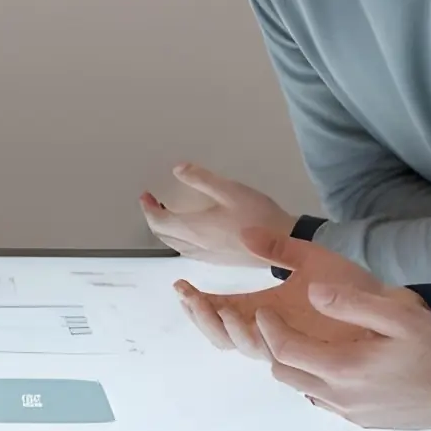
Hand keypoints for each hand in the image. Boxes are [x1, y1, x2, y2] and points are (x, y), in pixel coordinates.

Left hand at [139, 162, 292, 266]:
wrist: (284, 244)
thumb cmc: (258, 216)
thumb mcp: (230, 190)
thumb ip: (201, 179)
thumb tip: (177, 169)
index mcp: (195, 229)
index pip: (159, 222)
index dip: (148, 209)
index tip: (146, 196)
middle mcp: (196, 246)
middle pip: (164, 236)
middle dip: (154, 219)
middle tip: (154, 202)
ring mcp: (207, 256)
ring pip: (175, 245)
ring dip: (167, 230)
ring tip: (170, 214)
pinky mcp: (219, 261)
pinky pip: (189, 251)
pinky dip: (180, 239)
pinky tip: (191, 231)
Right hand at [173, 228, 386, 355]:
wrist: (386, 304)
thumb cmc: (350, 284)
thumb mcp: (309, 257)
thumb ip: (277, 248)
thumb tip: (246, 233)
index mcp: (263, 308)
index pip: (219, 311)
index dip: (197, 303)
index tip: (180, 283)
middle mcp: (268, 329)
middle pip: (221, 335)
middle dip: (201, 317)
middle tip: (190, 296)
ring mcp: (284, 342)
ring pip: (240, 346)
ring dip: (224, 328)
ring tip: (219, 307)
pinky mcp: (303, 353)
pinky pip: (269, 352)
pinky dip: (253, 338)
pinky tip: (249, 319)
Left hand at [252, 282, 430, 429]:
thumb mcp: (398, 315)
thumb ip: (352, 303)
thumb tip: (312, 293)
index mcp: (343, 368)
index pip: (285, 350)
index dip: (268, 328)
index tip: (264, 312)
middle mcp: (340, 397)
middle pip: (286, 375)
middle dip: (275, 348)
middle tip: (279, 325)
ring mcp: (351, 414)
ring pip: (304, 391)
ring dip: (296, 368)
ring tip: (306, 342)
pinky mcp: (364, 422)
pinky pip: (325, 402)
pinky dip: (317, 383)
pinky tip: (335, 365)